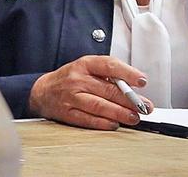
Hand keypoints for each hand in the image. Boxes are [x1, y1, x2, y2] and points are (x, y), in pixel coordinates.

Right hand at [27, 55, 151, 129]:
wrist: (42, 91)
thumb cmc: (69, 79)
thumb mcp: (86, 68)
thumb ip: (107, 75)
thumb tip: (133, 87)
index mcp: (84, 64)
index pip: (109, 65)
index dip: (128, 73)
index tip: (142, 81)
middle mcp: (77, 79)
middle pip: (108, 89)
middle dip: (130, 100)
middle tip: (145, 106)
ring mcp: (71, 97)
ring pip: (100, 105)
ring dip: (120, 113)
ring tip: (134, 117)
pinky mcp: (67, 113)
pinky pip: (88, 119)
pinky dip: (104, 123)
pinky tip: (115, 124)